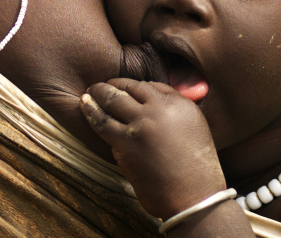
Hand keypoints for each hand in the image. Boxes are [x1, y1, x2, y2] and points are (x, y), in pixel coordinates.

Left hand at [80, 78, 225, 219]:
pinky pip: (102, 121)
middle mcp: (158, 109)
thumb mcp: (194, 124)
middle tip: (101, 86)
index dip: (131, 86)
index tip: (123, 88)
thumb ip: (174, 105)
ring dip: (98, 93)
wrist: (194, 196)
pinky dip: (91, 111)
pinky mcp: (125, 143)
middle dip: (112, 85)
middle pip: (129, 88)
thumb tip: (150, 93)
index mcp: (178, 103)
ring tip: (90, 92)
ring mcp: (140, 125)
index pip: (148, 85)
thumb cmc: (196, 166)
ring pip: (113, 100)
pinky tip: (84, 105)